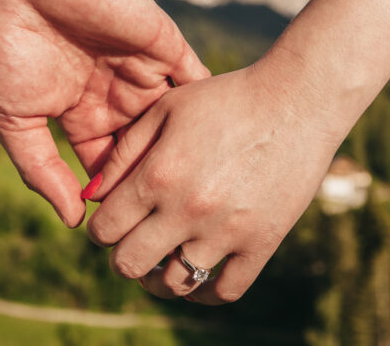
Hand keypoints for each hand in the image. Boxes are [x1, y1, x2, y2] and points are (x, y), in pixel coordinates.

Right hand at [0, 0, 208, 227]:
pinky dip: (209, 110)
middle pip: (146, 151)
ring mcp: (143, 69)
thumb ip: (40, 169)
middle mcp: (116, 94)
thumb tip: (72, 220)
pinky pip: (196, 82)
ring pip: (174, 124)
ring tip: (203, 195)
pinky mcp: (165, 44)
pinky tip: (222, 145)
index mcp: (80, 113)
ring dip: (188, 155)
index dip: (116, 198)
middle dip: (156, 184)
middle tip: (174, 222)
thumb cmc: (5, 41)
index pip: (107, 167)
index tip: (130, 234)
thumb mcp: (13, 117)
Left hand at [84, 62, 346, 303]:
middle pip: (130, 264)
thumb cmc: (228, 98)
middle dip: (122, 256)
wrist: (297, 101)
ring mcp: (226, 231)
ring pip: (174, 284)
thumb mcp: (168, 108)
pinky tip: (200, 270)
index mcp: (158, 175)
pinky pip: (224, 291)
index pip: (104, 229)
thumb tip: (92, 194)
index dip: (100, 228)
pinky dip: (205, 291)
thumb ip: (125, 151)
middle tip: (133, 241)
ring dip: (159, 277)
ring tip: (163, 258)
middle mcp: (187, 210)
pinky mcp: (262, 243)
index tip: (112, 221)